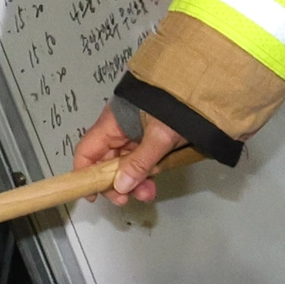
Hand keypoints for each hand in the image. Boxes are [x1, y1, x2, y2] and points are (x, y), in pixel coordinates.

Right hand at [67, 102, 191, 203]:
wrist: (198, 86)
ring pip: (124, 164)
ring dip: (133, 181)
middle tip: (130, 198)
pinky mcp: (149, 137)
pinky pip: (139, 159)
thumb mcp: (159, 136)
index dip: (85, 175)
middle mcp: (118, 129)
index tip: (93, 195)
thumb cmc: (177, 105)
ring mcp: (134, 134)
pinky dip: (144, 173)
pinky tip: (153, 182)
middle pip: (106, 162)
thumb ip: (140, 162)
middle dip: (117, 183)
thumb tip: (121, 187)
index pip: (87, 152)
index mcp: (112, 123)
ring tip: (148, 192)